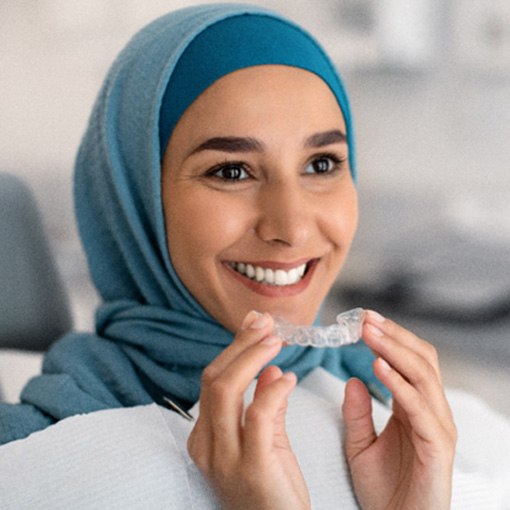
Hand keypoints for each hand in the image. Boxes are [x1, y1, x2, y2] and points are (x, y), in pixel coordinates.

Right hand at [187, 311, 310, 509]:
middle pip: (215, 379)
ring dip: (252, 357)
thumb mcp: (266, 442)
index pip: (213, 380)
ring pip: (227, 389)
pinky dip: (273, 390)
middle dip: (241, 345)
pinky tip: (289, 378)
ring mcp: (225, 458)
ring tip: (276, 341)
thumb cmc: (274, 489)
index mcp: (205, 437)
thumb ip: (264, 405)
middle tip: (266, 324)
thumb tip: (268, 368)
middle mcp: (207, 445)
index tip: (255, 323)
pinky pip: (258, 415)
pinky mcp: (252, 467)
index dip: (234, 348)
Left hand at [342, 311, 456, 509]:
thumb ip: (356, 412)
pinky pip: (419, 407)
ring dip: (395, 349)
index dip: (388, 338)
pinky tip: (377, 367)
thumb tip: (352, 379)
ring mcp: (437, 427)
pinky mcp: (437, 447)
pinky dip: (399, 383)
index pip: (408, 361)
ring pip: (423, 375)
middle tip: (365, 318)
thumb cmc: (384, 490)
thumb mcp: (360, 445)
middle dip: (393, 335)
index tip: (362, 319)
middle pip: (421, 359)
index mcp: (413, 408)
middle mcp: (430, 412)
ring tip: (369, 332)